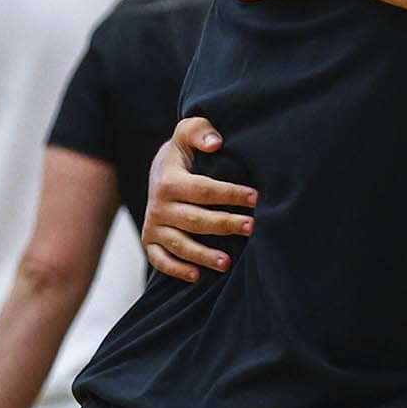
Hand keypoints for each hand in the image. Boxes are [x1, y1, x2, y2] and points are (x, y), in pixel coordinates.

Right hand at [142, 116, 255, 281]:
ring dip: (203, 255)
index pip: (205, 190)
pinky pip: (160, 260)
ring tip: (228, 263)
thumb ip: (200, 131)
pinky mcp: (150, 241)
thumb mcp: (188, 133)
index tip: (256, 198)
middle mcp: (159, 206)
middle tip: (252, 227)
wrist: (158, 171)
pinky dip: (176, 269)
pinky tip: (197, 276)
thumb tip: (215, 143)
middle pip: (196, 220)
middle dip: (225, 224)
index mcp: (169, 181)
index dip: (231, 194)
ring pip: (179, 244)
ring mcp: (153, 225)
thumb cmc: (184, 153)